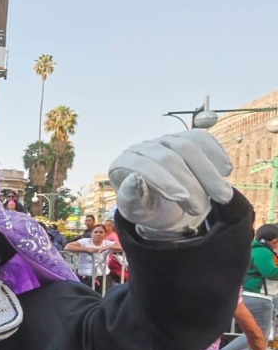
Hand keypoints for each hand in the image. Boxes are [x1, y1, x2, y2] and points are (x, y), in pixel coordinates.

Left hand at [109, 130, 232, 240]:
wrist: (164, 203)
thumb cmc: (147, 207)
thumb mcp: (137, 211)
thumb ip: (132, 198)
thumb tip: (134, 179)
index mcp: (123, 164)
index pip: (142, 166)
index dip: (163, 181)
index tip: (182, 198)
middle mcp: (142, 148)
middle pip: (169, 158)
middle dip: (189, 184)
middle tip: (201, 210)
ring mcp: (164, 140)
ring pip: (188, 147)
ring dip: (209, 173)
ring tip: (222, 197)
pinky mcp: (184, 137)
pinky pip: (202, 139)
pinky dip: (216, 154)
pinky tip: (226, 172)